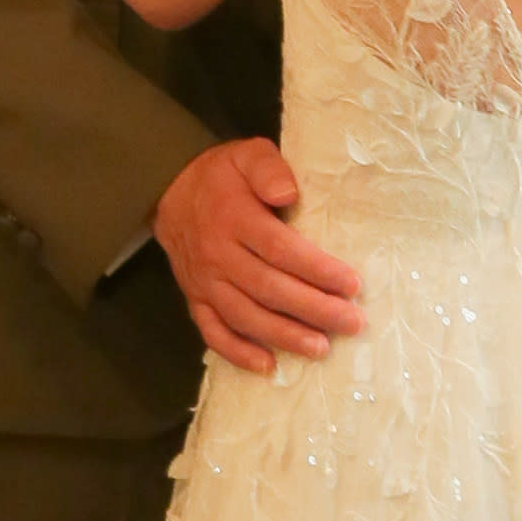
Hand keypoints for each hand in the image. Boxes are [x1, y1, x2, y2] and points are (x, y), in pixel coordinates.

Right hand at [156, 136, 365, 376]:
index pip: (281, 250)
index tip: (352, 284)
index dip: (318, 270)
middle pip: (269, 289)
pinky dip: (238, 352)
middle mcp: (218, 254)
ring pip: (245, 316)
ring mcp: (204, 282)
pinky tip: (268, 366)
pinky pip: (213, 331)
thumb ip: (268, 168)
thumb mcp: (246, 154)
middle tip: (353, 323)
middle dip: (314, 309)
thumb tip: (289, 193)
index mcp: (234, 218)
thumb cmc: (221, 176)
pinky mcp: (195, 299)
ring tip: (321, 348)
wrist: (168, 191)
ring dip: (284, 336)